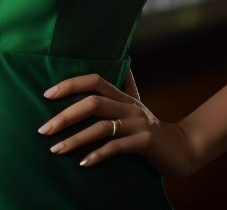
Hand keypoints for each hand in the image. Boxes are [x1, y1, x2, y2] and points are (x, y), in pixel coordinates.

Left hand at [38, 73, 200, 177]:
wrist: (182, 149)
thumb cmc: (150, 128)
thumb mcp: (135, 106)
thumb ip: (126, 87)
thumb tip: (124, 62)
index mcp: (123, 96)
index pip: (94, 80)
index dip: (70, 84)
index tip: (46, 94)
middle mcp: (129, 106)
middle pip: (93, 103)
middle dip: (65, 116)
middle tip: (43, 129)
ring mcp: (138, 123)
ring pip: (102, 127)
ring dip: (75, 139)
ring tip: (55, 149)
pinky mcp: (145, 142)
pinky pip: (117, 147)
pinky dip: (98, 155)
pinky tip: (83, 163)